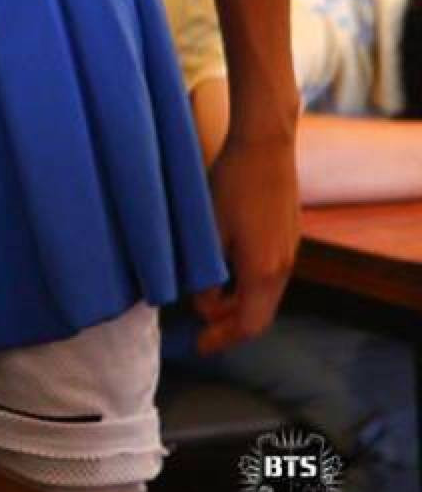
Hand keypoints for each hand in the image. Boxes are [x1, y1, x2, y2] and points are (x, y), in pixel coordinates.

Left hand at [192, 128, 300, 355]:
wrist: (266, 145)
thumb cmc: (233, 184)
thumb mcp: (209, 231)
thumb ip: (206, 274)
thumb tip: (204, 303)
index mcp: (263, 271)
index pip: (249, 325)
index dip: (223, 339)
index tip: (200, 345)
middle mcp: (284, 267)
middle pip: (261, 314)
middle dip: (231, 326)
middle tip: (203, 330)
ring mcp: (290, 251)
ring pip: (267, 295)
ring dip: (241, 305)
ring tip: (211, 303)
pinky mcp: (290, 236)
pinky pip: (271, 275)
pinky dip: (250, 286)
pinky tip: (229, 274)